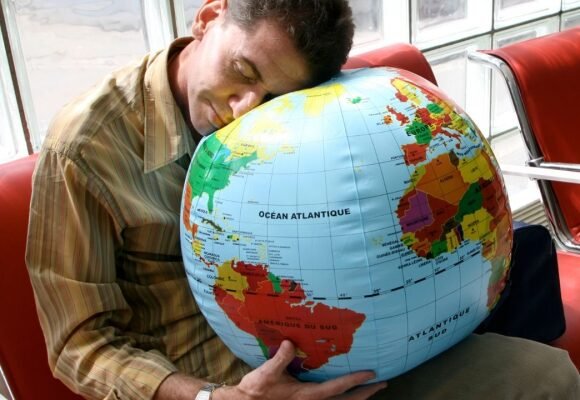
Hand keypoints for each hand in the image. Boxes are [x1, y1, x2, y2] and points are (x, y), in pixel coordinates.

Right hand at [214, 340, 386, 399]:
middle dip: (366, 393)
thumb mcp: (267, 372)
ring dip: (357, 398)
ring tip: (370, 389)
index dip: (356, 380)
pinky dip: (342, 399)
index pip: (337, 387)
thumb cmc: (256, 390)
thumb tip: (291, 343)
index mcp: (308, 396)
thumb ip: (281, 358)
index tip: (372, 374)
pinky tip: (345, 394)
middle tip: (383, 384)